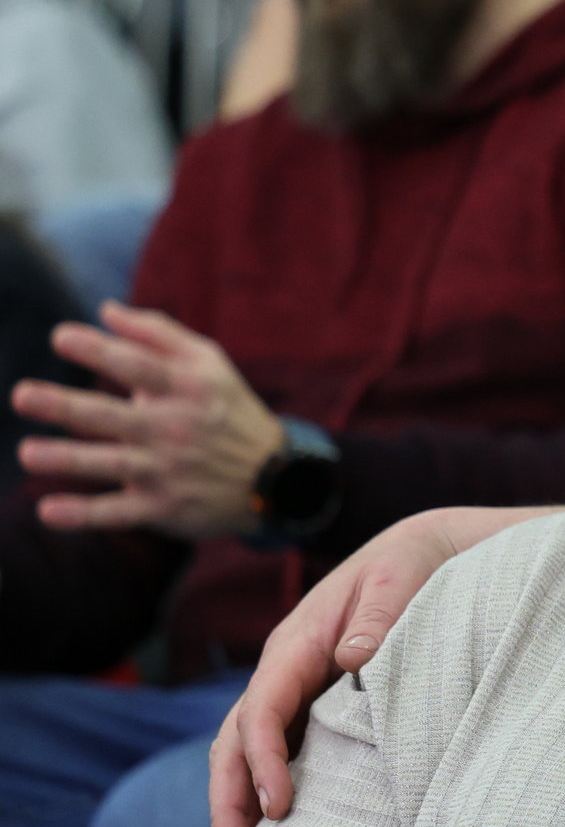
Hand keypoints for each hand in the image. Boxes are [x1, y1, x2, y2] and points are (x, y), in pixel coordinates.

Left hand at [14, 300, 283, 539]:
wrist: (277, 479)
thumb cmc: (230, 410)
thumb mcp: (210, 364)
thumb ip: (158, 333)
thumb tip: (104, 310)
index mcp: (185, 388)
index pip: (137, 365)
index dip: (98, 350)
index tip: (60, 337)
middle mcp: (174, 428)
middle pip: (112, 415)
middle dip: (65, 406)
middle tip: (22, 395)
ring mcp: (168, 471)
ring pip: (110, 465)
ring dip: (68, 460)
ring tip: (28, 453)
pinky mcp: (164, 508)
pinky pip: (118, 513)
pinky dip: (85, 516)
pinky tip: (49, 511)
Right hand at [209, 508, 492, 826]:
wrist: (424, 554)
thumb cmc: (412, 568)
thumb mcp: (400, 581)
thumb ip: (379, 618)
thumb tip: (351, 659)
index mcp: (298, 643)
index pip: (263, 708)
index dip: (264, 760)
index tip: (280, 806)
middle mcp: (286, 669)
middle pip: (236, 738)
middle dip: (230, 796)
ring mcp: (296, 688)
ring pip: (247, 749)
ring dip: (239, 800)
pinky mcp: (315, 702)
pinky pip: (280, 747)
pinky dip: (266, 785)